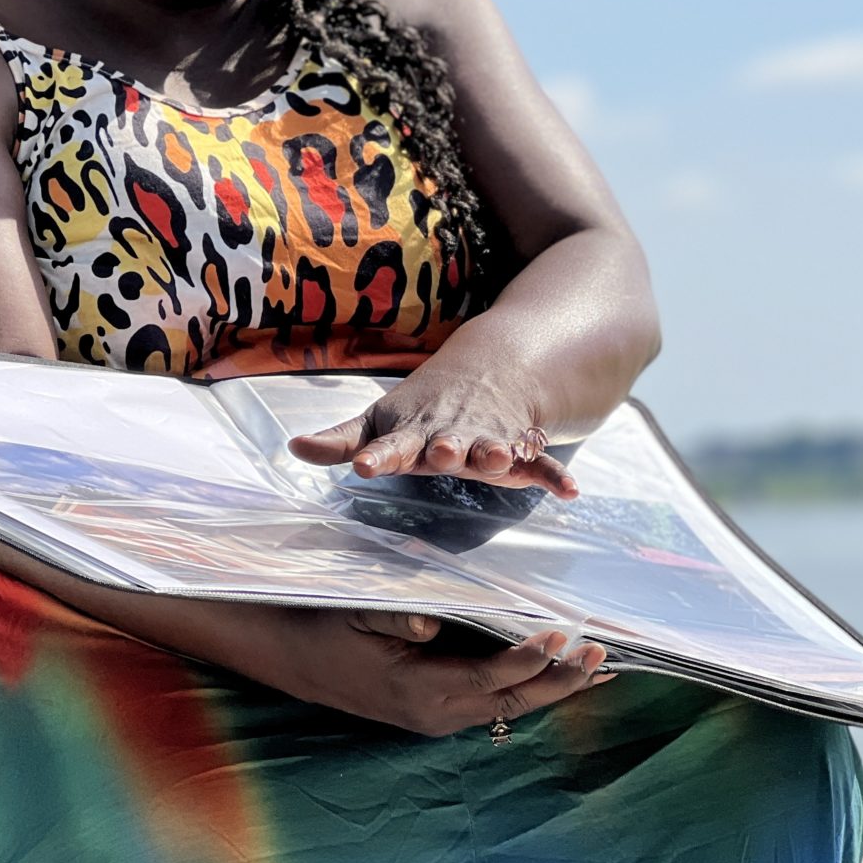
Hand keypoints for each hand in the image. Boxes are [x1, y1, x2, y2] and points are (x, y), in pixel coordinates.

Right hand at [271, 609, 613, 736]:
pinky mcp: (433, 714)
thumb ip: (396, 613)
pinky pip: (492, 706)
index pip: (490, 678)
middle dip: (560, 682)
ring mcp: (434, 719)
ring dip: (551, 689)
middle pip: (512, 704)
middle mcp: (433, 714)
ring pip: (507, 710)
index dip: (530, 659)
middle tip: (603, 657)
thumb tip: (433, 619)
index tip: (564, 635)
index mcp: (417, 689)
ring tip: (596, 670)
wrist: (287, 654)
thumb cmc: (324, 624)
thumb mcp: (355, 610)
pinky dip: (528, 690)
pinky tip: (552, 674)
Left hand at [287, 369, 579, 498]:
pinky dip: (554, 475)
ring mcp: (488, 440)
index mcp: (413, 433)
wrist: (488, 370)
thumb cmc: (421, 409)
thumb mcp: (379, 420)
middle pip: (448, 443)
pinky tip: (569, 492)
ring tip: (499, 458)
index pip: (391, 445)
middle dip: (446, 448)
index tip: (365, 467)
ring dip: (496, 452)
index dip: (378, 455)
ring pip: (493, 446)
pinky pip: (540, 462)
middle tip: (443, 454)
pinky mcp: (520, 448)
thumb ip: (340, 440)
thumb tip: (293, 447)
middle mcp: (451, 436)